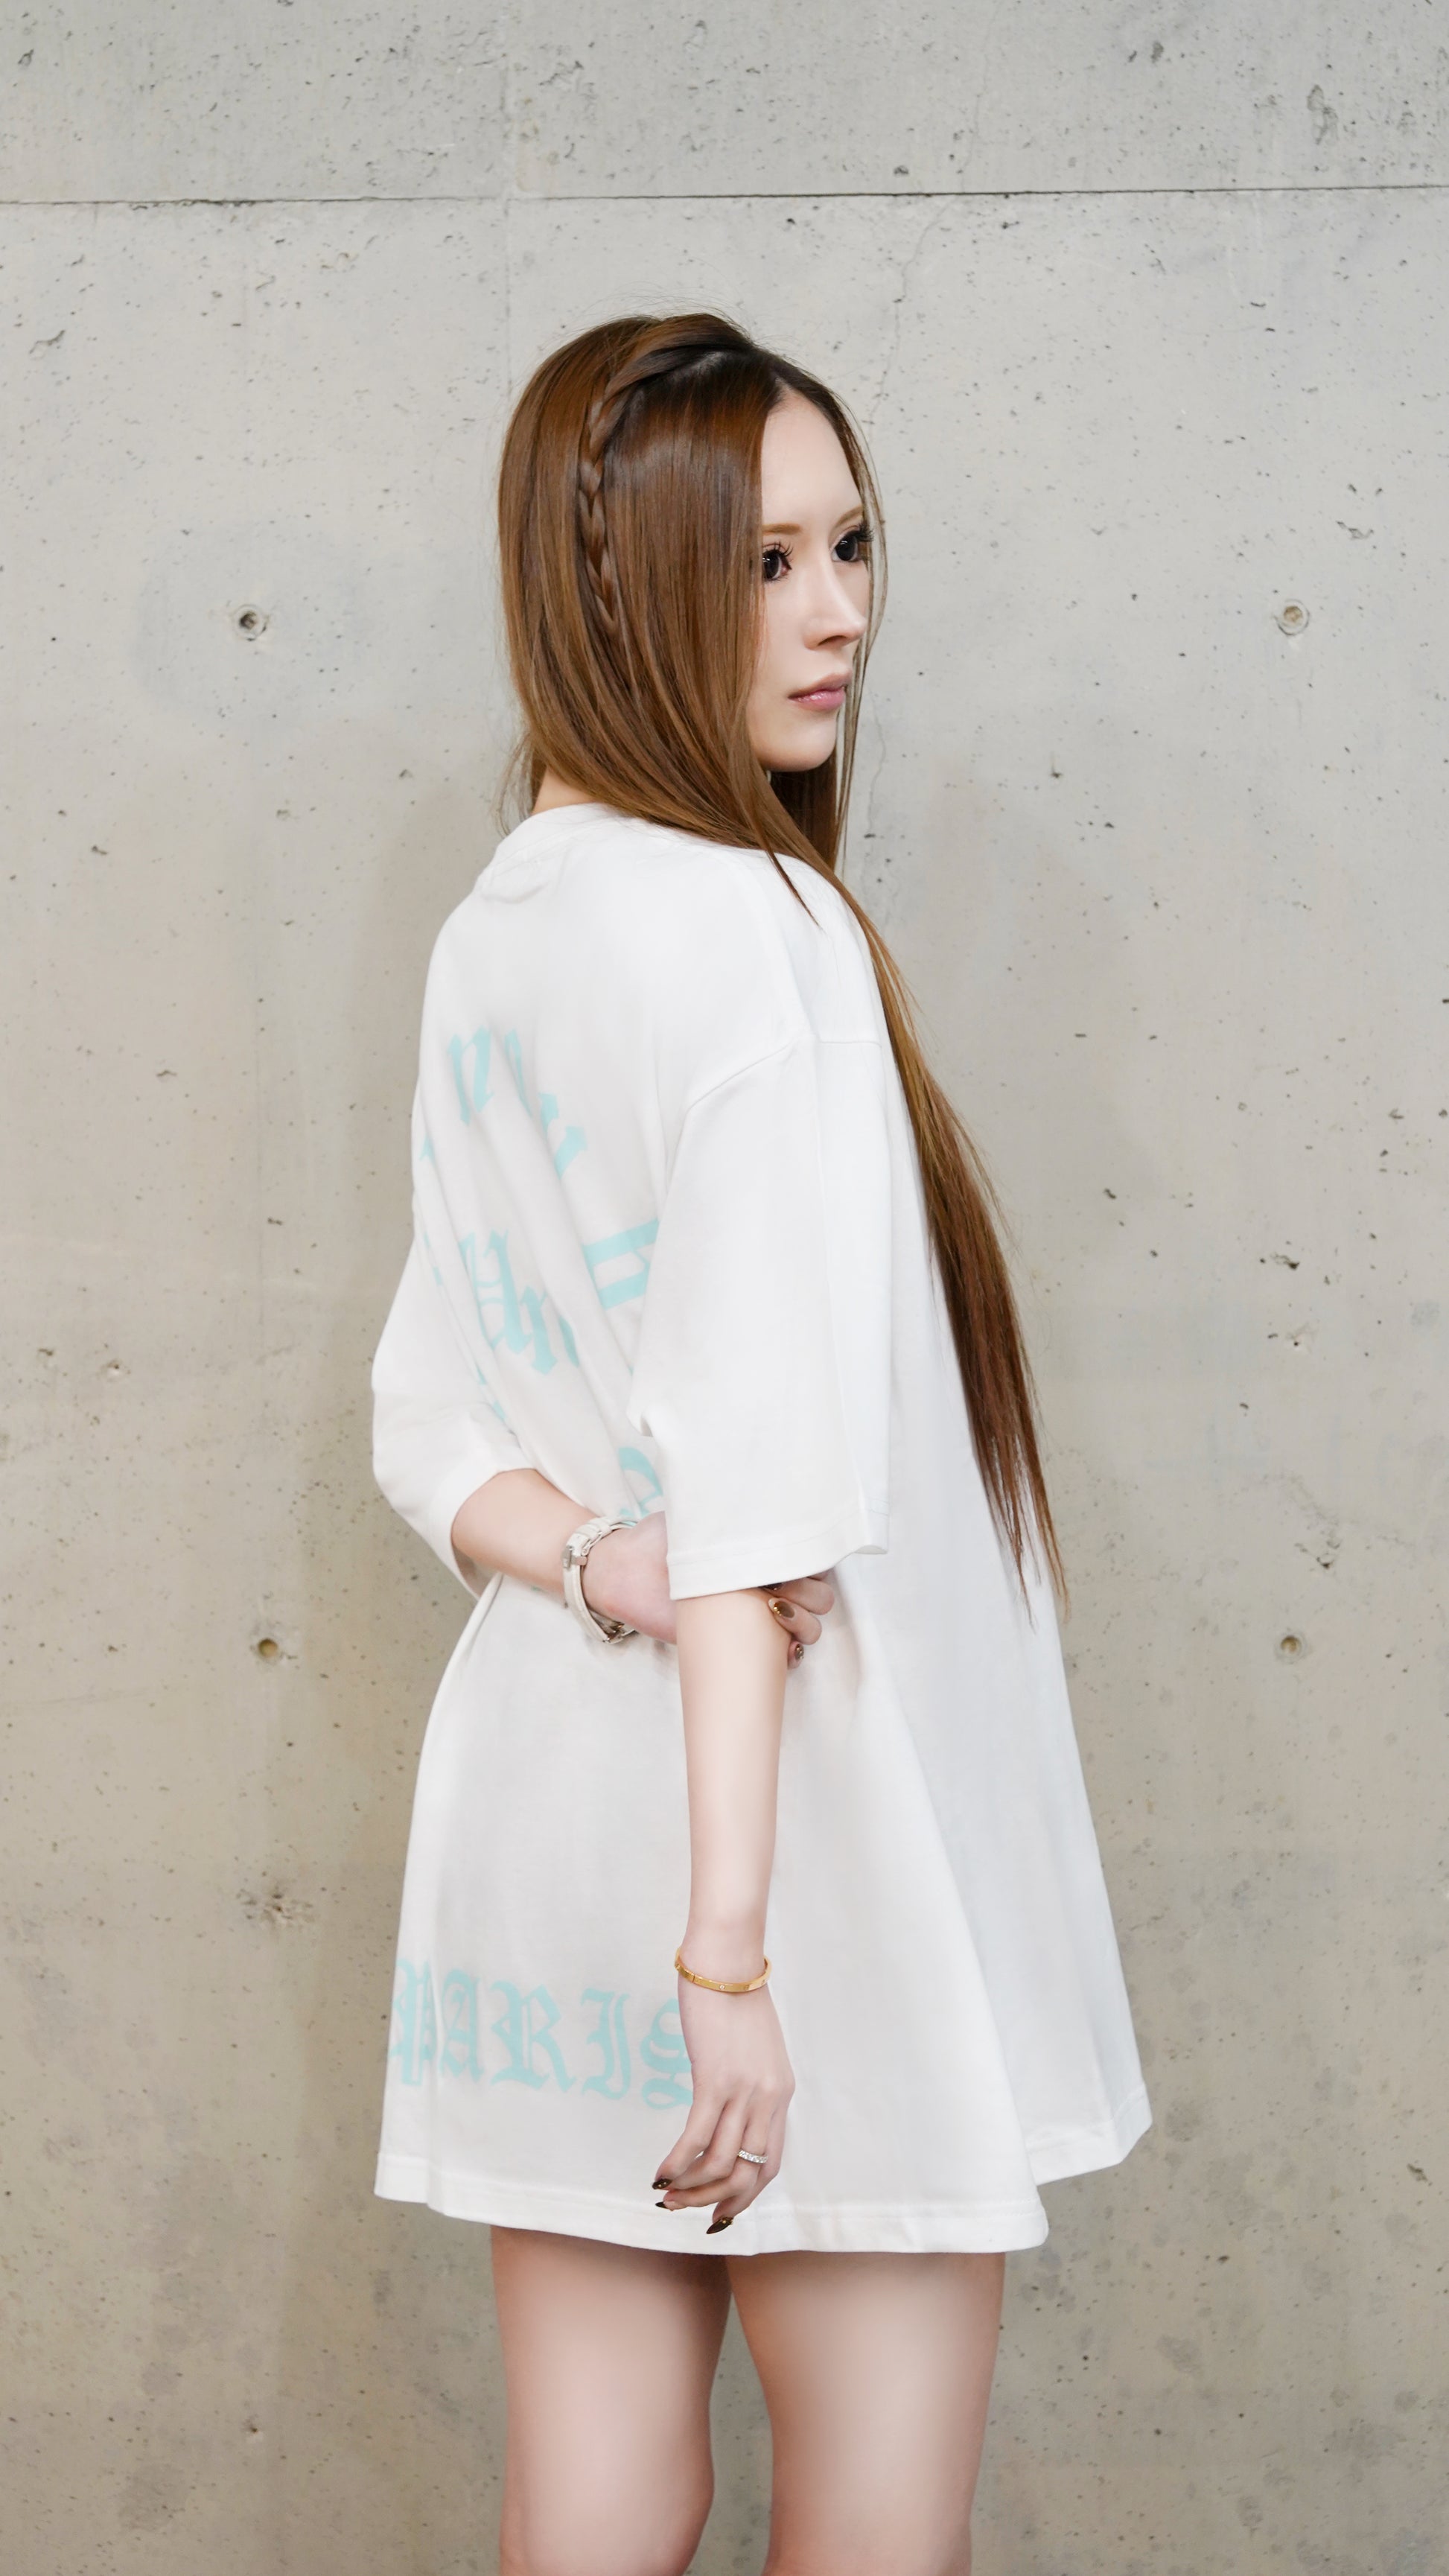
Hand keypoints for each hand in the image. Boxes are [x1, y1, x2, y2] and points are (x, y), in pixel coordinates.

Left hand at [583, 1514, 834, 1652]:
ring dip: (805, 1621)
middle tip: (781, 1583)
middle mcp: (766, 1585)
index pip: (813, 1560)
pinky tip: (785, 1647)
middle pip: (820, 1596)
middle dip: (813, 1591)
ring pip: (809, 1626)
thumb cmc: (661, 1537)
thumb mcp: (700, 1514)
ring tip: (775, 1610)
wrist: (625, 1571)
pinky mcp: (738, 1644)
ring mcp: (756, 1616)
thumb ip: (729, 1507)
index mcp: (762, 1554)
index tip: (801, 1555)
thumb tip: (759, 1489)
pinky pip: (781, 1656)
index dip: (817, 1560)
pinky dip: (792, 1653)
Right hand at [653, 1972, 793, 2229]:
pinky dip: (676, 2163)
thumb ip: (748, 2086)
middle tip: (685, 2210)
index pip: (771, 2164)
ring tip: (666, 2197)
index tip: (719, 2211)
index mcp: (781, 2093)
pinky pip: (696, 2137)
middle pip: (748, 2174)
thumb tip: (724, 2114)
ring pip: (721, 2162)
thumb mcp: (755, 2051)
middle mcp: (769, 2098)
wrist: (726, 1959)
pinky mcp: (714, 2078)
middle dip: (715, 2200)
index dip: (745, 2195)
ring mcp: (744, 2090)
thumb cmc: (734, 1999)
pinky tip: (658, 2174)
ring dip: (691, 2188)